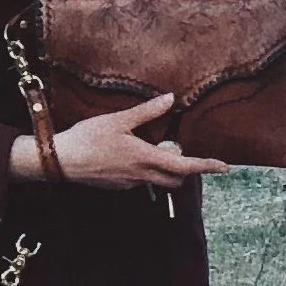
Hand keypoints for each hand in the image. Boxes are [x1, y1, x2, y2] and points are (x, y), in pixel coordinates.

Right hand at [19, 93, 228, 189]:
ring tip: (147, 146)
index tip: (224, 167)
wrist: (61, 161)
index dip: (206, 166)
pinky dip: (144, 169)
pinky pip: (141, 181)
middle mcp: (141, 175)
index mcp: (145, 158)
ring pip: (158, 180)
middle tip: (171, 145)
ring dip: (162, 168)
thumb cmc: (89, 138)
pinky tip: (126, 154)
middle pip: (175, 179)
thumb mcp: (119, 120)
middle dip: (183, 167)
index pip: (184, 167)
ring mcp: (130, 184)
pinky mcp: (119, 187)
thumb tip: (171, 99)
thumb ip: (147, 111)